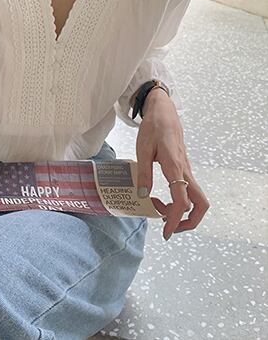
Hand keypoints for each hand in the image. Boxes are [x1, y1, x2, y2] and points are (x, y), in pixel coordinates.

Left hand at [135, 89, 209, 240]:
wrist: (164, 112)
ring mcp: (187, 170)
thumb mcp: (142, 150)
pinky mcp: (184, 168)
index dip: (175, 219)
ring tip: (159, 210)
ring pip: (197, 198)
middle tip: (167, 226)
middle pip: (201, 204)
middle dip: (188, 221)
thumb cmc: (153, 128)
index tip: (166, 232)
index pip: (181, 200)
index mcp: (174, 166)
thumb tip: (143, 196)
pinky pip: (188, 190)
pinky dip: (179, 200)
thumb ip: (143, 173)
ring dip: (183, 211)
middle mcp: (185, 171)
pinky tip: (161, 198)